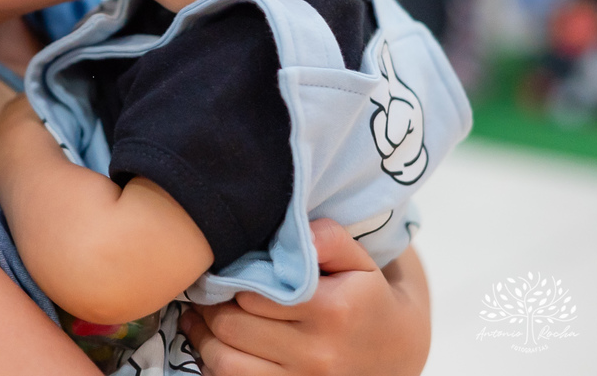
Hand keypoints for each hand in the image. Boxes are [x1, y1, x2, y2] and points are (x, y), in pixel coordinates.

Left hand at [179, 219, 430, 375]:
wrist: (396, 351)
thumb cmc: (366, 298)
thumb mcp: (359, 260)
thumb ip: (328, 237)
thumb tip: (300, 234)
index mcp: (331, 310)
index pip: (251, 293)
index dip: (226, 280)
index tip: (218, 271)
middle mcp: (317, 353)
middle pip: (232, 328)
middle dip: (209, 308)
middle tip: (203, 293)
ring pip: (226, 363)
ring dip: (204, 340)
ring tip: (200, 320)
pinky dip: (217, 367)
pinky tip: (218, 348)